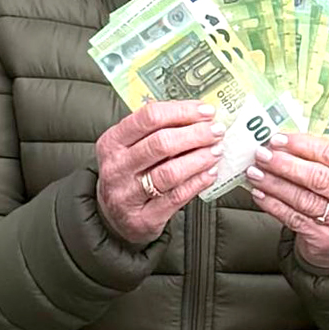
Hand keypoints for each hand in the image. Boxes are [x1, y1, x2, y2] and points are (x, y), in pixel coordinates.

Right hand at [95, 100, 222, 243]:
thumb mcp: (131, 148)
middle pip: (160, 143)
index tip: (206, 111)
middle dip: (195, 134)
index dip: (182, 111)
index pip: (148, 117)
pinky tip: (210, 173)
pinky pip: (177, 197)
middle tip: (216, 131)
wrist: (115, 217)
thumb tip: (199, 116)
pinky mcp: (143, 218)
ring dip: (199, 158)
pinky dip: (198, 182)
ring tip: (216, 151)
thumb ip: (158, 131)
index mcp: (112, 142)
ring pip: (170, 172)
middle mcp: (116, 167)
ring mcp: (127, 195)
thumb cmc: (129, 175)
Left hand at [245, 132, 328, 267]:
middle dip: (286, 164)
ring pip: (304, 199)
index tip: (277, 139)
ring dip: (275, 184)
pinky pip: (294, 219)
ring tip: (256, 173)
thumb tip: (282, 142)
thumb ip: (321, 159)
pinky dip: (273, 205)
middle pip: (319, 178)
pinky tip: (261, 194)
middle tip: (262, 155)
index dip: (302, 145)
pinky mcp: (328, 240)